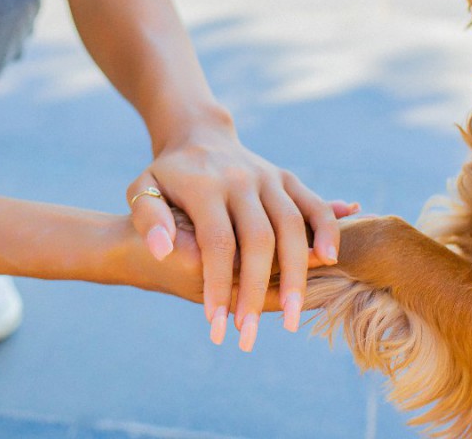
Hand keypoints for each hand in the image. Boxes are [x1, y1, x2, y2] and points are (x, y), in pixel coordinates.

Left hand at [126, 124, 357, 351]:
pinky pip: (313, 204)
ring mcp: (268, 177)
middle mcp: (241, 179)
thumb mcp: (143, 189)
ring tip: (292, 316)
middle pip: (260, 239)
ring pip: (292, 225)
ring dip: (297, 273)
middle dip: (256, 291)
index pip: (217, 241)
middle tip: (250, 336)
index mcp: (205, 185)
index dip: (217, 284)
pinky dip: (327, 229)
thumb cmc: (169, 175)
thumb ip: (148, 218)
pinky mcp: (287, 177)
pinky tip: (329, 259)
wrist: (199, 136)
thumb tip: (162, 250)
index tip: (214, 324)